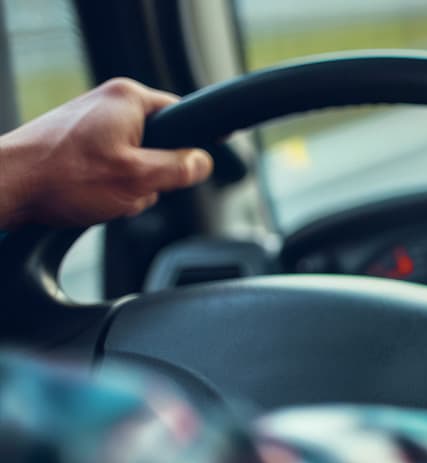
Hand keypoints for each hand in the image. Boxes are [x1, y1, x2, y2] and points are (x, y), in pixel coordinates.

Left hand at [0, 78, 212, 227]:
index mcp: (129, 98)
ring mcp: (90, 121)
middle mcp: (110, 103)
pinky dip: (108, 184)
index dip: (193, 146)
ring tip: (104, 194)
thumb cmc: (61, 178)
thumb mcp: (138, 179)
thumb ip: (180, 169)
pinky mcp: (76, 142)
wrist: (5, 187)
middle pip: (160, 144)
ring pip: (136, 160)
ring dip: (129, 185)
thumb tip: (203, 163)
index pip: (184, 116)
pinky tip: (90, 196)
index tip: (192, 166)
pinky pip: (112, 165)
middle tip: (132, 188)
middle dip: (153, 175)